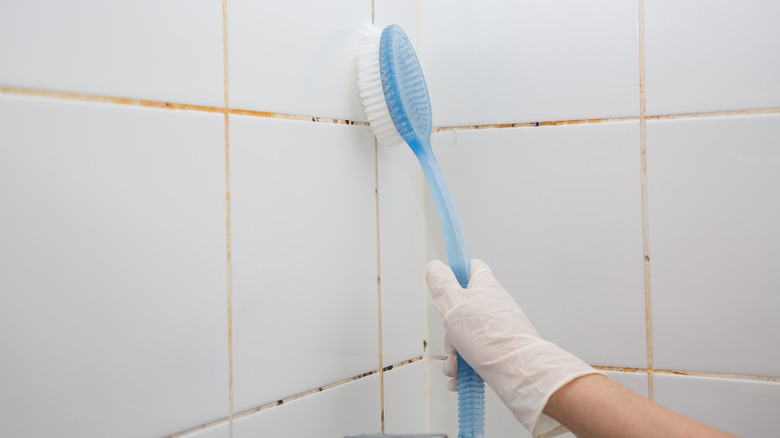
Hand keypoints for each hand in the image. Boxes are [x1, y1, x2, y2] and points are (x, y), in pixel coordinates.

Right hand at [426, 259, 603, 436]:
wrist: (518, 371)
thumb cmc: (489, 336)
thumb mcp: (454, 304)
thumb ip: (441, 284)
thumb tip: (434, 266)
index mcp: (484, 287)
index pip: (472, 268)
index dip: (457, 272)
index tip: (444, 282)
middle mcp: (492, 306)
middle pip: (461, 310)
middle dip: (449, 330)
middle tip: (451, 340)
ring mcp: (497, 330)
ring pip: (465, 337)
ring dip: (454, 354)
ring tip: (456, 366)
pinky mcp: (499, 351)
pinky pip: (475, 357)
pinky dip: (464, 368)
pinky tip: (461, 378)